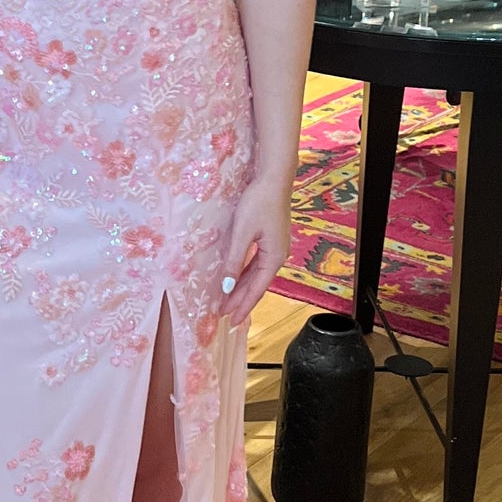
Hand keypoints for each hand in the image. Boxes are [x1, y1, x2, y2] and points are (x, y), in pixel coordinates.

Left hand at [220, 176, 291, 328]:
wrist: (273, 179)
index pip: (256, 290)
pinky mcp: (270, 240)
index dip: (243, 306)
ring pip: (256, 275)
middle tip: (224, 317)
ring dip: (242, 289)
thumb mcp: (243, 233)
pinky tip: (236, 280)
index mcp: (274, 258)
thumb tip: (228, 286)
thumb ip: (235, 260)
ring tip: (228, 303)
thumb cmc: (258, 203)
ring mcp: (275, 248)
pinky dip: (245, 275)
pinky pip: (256, 264)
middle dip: (241, 301)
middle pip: (257, 285)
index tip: (230, 321)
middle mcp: (277, 256)